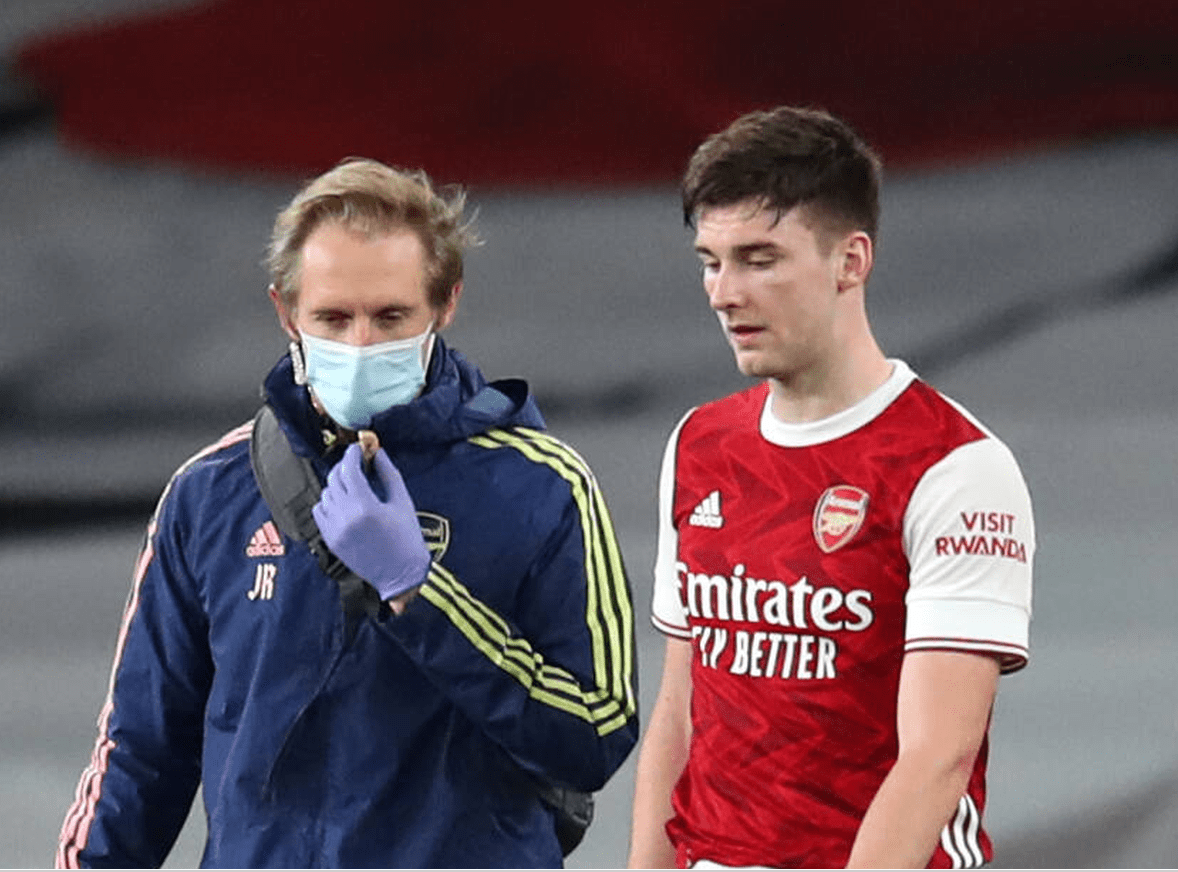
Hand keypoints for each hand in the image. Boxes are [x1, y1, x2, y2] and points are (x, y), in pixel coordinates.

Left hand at [312, 442, 430, 601]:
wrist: (401, 575)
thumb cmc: (407, 540)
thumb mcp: (402, 502)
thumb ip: (388, 474)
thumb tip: (377, 453)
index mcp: (365, 506)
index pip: (349, 469)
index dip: (352, 454)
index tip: (358, 448)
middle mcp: (345, 517)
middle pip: (335, 479)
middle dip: (344, 466)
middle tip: (356, 463)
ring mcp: (335, 529)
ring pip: (325, 494)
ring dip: (337, 484)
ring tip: (352, 484)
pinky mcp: (330, 540)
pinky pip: (319, 512)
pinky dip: (328, 503)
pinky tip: (342, 502)